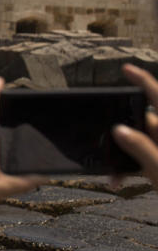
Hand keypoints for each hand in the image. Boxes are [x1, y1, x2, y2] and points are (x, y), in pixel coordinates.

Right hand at [113, 64, 157, 185]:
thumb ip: (141, 147)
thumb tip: (119, 129)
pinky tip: (120, 180)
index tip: (127, 69)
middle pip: (143, 121)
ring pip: (140, 142)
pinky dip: (130, 166)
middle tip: (107, 150)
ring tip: (116, 177)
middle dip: (122, 134)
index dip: (143, 80)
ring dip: (124, 157)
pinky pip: (143, 157)